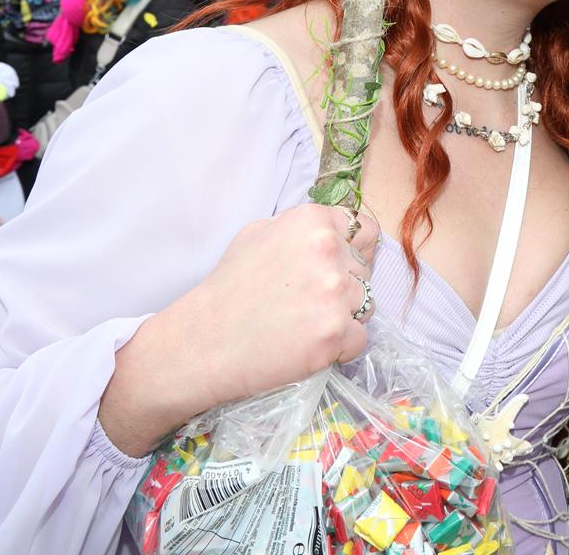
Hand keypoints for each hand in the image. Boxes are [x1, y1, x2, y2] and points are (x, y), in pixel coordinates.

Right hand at [159, 204, 379, 412]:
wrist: (203, 341)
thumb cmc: (229, 288)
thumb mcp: (259, 234)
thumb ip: (305, 229)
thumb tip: (341, 233)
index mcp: (312, 221)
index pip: (364, 232)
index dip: (353, 254)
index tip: (335, 270)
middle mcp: (328, 250)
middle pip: (365, 272)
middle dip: (344, 288)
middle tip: (305, 304)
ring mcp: (334, 292)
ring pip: (365, 306)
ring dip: (342, 318)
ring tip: (303, 324)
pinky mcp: (334, 332)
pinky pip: (358, 339)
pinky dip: (339, 347)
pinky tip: (306, 345)